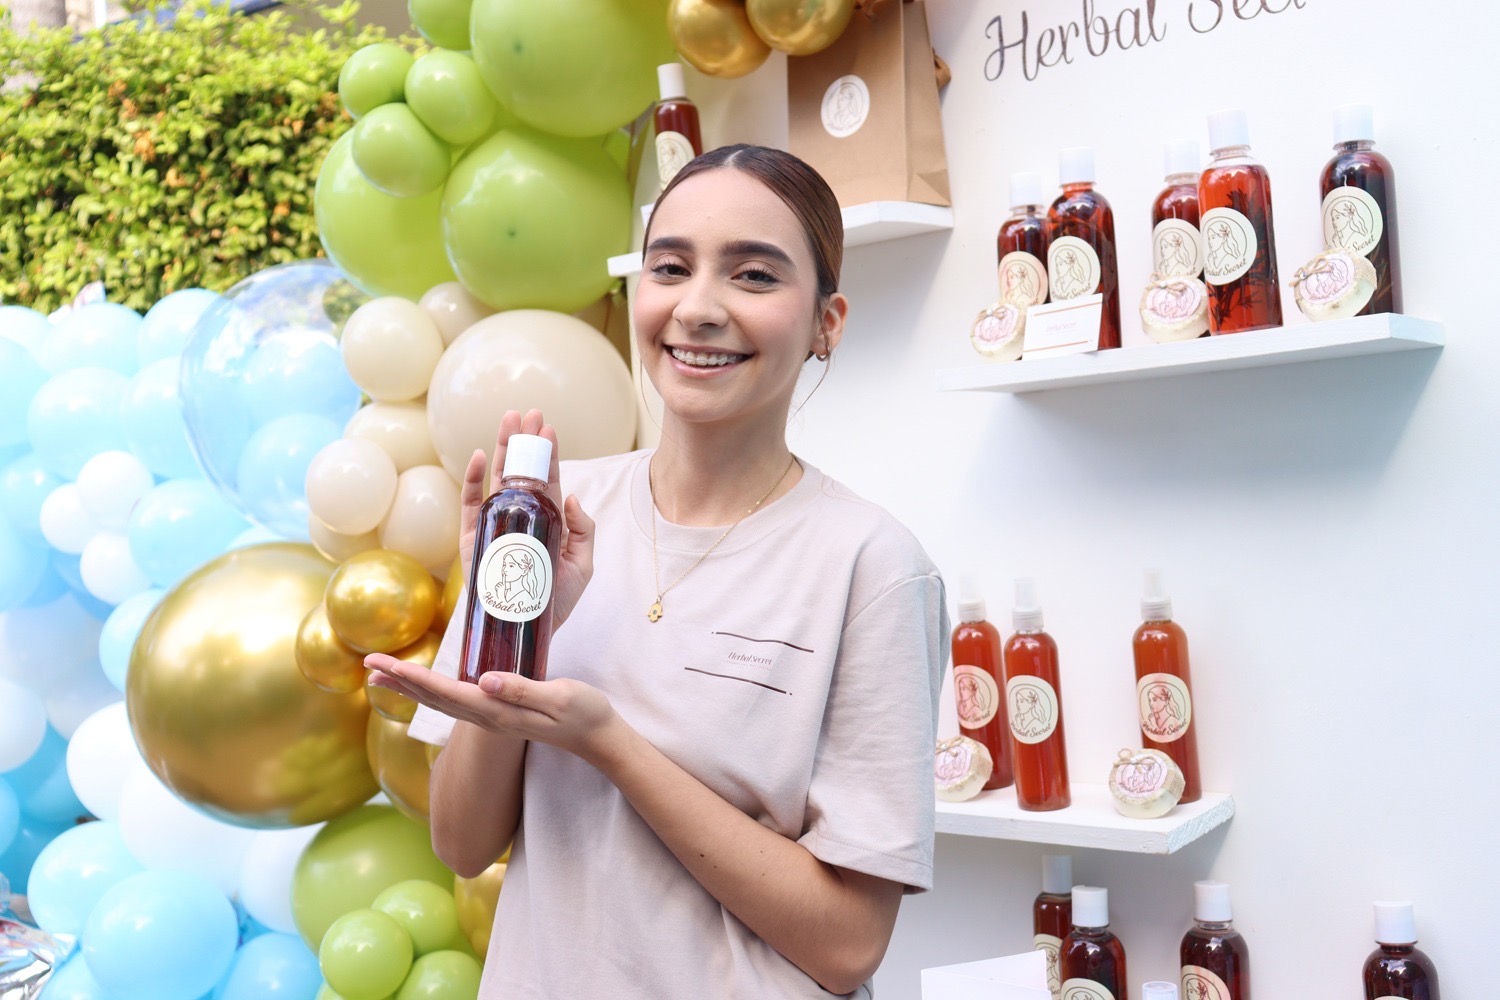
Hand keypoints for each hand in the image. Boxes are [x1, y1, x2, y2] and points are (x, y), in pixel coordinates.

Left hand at [364, 655, 621, 763]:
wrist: (597, 737)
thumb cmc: (583, 713)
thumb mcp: (557, 697)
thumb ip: (521, 690)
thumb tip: (484, 682)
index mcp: (496, 710)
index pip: (444, 692)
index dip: (412, 677)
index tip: (383, 665)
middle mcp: (487, 716)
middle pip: (433, 698)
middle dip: (399, 680)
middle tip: (368, 664)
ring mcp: (492, 716)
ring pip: (441, 701)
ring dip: (410, 686)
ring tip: (382, 675)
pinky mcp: (499, 712)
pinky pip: (456, 701)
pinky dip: (432, 690)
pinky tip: (425, 685)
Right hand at [458, 409, 594, 628]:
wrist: (526, 634)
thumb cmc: (556, 601)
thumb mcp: (583, 565)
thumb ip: (583, 531)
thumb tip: (574, 497)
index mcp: (548, 521)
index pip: (547, 480)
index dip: (547, 453)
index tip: (547, 427)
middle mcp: (520, 518)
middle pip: (521, 472)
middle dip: (523, 441)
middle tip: (527, 412)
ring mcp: (496, 527)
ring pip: (497, 480)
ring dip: (500, 449)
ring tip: (507, 421)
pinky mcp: (474, 540)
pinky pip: (472, 506)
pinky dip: (473, 481)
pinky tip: (480, 457)